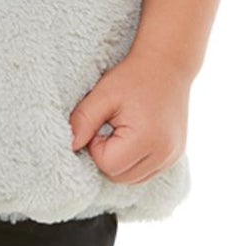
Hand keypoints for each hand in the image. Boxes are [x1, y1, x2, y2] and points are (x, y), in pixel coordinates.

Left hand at [68, 48, 190, 184]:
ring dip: (121, 161)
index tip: (104, 123)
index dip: (97, 146)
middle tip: (112, 127)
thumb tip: (71, 147)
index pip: (108, 165)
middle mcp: (164, 153)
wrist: (167, 64)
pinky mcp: (174, 157)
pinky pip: (146, 173)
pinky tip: (135, 138)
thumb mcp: (103, 95)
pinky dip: (135, 162)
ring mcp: (172, 157)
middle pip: (119, 178)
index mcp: (147, 139)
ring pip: (132, 180)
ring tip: (125, 131)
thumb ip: (83, 121)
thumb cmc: (133, 77)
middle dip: (108, 156)